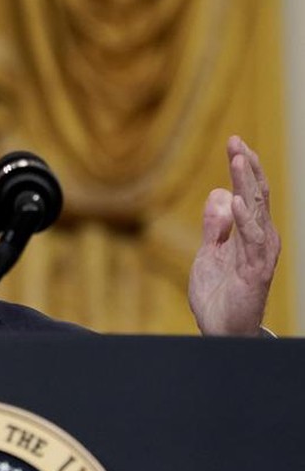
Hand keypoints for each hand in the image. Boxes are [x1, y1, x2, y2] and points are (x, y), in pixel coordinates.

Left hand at [188, 135, 279, 335]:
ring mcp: (261, 254)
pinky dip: (245, 220)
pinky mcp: (255, 271)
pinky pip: (252, 242)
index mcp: (250, 233)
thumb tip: (219, 193)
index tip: (234, 141)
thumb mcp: (209, 253)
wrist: (220, 329)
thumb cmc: (218, 294)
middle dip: (247, 167)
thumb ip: (214, 225)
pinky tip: (237, 201)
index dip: (243, 167)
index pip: (249, 193)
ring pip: (258, 212)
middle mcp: (261, 239)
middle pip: (257, 196)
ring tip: (239, 160)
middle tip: (237, 141)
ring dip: (248, 185)